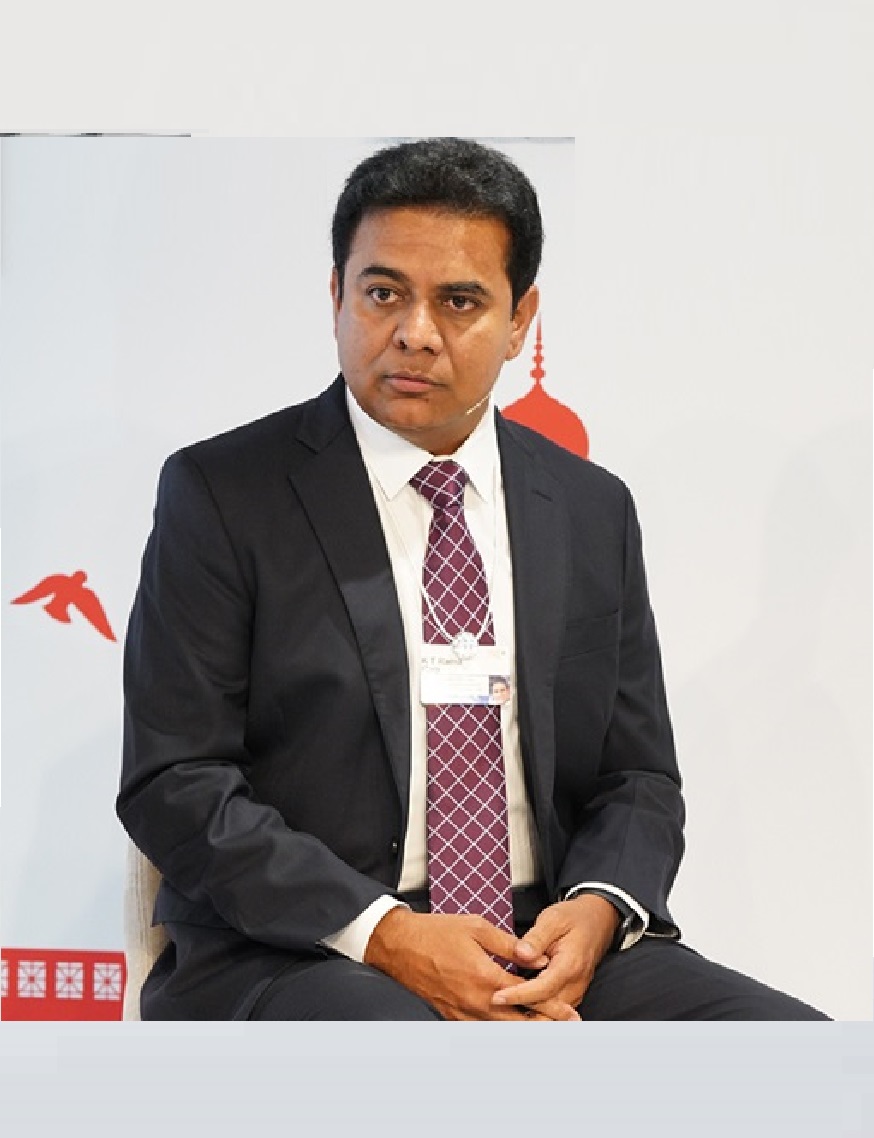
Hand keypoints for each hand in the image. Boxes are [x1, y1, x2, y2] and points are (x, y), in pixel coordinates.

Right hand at [363, 907, 579, 1020]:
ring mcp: (463, 1013)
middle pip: (519, 1025)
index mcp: (485, 978)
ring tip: (546, 1031)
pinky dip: (501, 1031)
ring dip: (525, 1031)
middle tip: (567, 1028)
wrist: (399, 946)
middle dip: (545, 1027)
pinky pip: (483, 1031)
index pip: (528, 997)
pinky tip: (513, 1026)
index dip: (552, 1007)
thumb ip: (510, 945)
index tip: (571, 1013)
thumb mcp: (476, 927)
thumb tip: (537, 957)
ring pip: (502, 1033)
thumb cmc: (436, 932)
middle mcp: (476, 1002)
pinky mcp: (452, 1017)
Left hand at [491, 893, 620, 1013]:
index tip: (497, 997)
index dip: (519, 996)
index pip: (543, 989)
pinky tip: (517, 1008)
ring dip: (528, 1015)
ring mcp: (576, 991)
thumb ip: (536, 938)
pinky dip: (537, 1011)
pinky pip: (555, 1009)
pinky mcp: (572, 993)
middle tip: (493, 1008)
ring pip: (552, 1014)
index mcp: (570, 965)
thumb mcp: (553, 918)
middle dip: (521, 1011)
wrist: (596, 920)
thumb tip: (521, 954)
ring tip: (501, 1011)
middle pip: (548, 1008)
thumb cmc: (573, 917)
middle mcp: (575, 983)